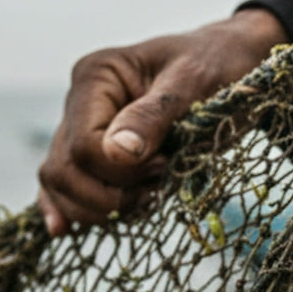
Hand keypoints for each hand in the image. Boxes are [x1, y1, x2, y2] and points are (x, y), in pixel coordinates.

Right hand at [37, 8, 287, 234]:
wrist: (232, 61)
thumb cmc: (217, 64)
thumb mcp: (193, 82)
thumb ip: (153, 116)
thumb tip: (116, 153)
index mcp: (95, 75)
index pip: (84, 146)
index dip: (120, 172)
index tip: (164, 164)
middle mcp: (78, 100)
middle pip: (64, 170)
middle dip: (107, 196)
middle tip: (157, 188)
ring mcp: (80, 126)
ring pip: (60, 183)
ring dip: (98, 208)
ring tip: (146, 198)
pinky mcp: (93, 151)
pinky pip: (65, 184)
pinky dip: (68, 208)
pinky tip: (62, 230)